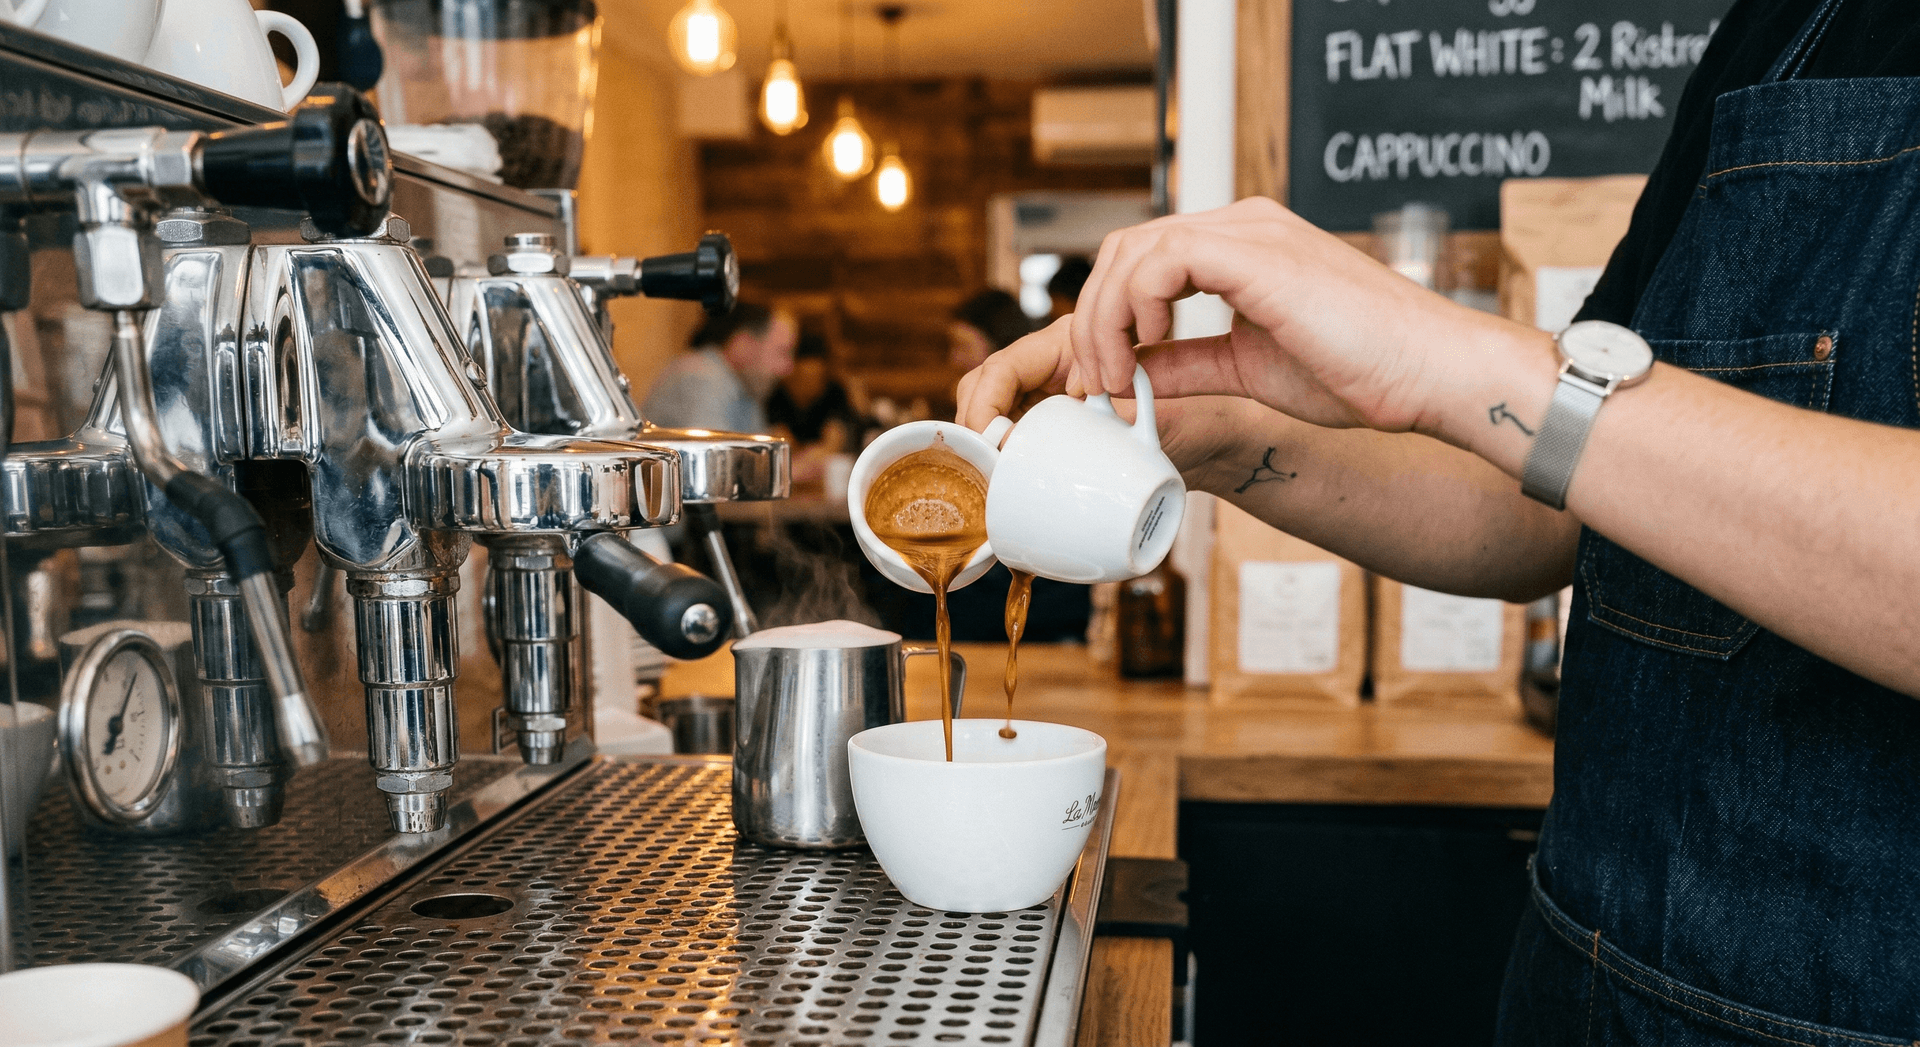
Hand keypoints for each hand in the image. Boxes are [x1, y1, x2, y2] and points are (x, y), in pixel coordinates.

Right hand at [955, 324, 1267, 480]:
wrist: (1217, 445)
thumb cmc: (1199, 418)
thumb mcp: (1154, 417)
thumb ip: (1108, 421)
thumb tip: (1042, 442)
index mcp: (1071, 344)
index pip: (1002, 367)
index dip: (983, 405)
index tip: (991, 444)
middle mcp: (1052, 368)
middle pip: (984, 388)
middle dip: (971, 426)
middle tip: (983, 470)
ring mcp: (1049, 399)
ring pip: (991, 414)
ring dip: (980, 446)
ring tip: (990, 483)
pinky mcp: (1052, 429)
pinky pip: (1011, 438)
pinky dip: (998, 462)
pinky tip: (1001, 491)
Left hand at [1054, 196, 1522, 435]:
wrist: (1431, 373)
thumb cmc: (1364, 372)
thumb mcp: (1248, 368)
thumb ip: (1189, 363)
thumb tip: (1134, 376)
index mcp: (1245, 247)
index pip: (1145, 257)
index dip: (1108, 314)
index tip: (1102, 375)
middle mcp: (1244, 225)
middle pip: (1127, 246)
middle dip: (1094, 316)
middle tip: (1095, 379)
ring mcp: (1252, 232)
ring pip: (1134, 248)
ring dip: (1105, 317)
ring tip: (1115, 375)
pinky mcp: (1258, 253)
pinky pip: (1162, 260)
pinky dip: (1134, 306)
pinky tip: (1148, 348)